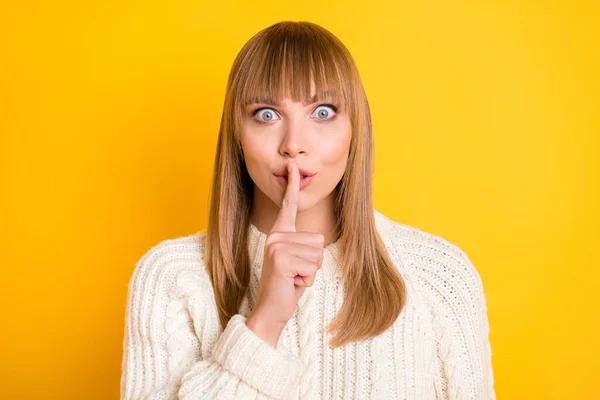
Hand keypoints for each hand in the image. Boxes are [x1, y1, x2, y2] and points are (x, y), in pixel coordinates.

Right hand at [246, 160, 324, 342]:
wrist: (271, 310)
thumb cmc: (287, 285)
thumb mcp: (298, 262)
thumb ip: (303, 248)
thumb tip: (317, 241)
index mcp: (279, 233)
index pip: (288, 205)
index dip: (292, 185)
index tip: (293, 164)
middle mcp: (276, 236)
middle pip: (318, 240)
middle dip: (314, 262)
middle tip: (296, 273)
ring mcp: (277, 246)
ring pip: (317, 254)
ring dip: (311, 272)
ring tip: (293, 278)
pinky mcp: (281, 259)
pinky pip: (312, 267)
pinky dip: (307, 281)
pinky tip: (292, 284)